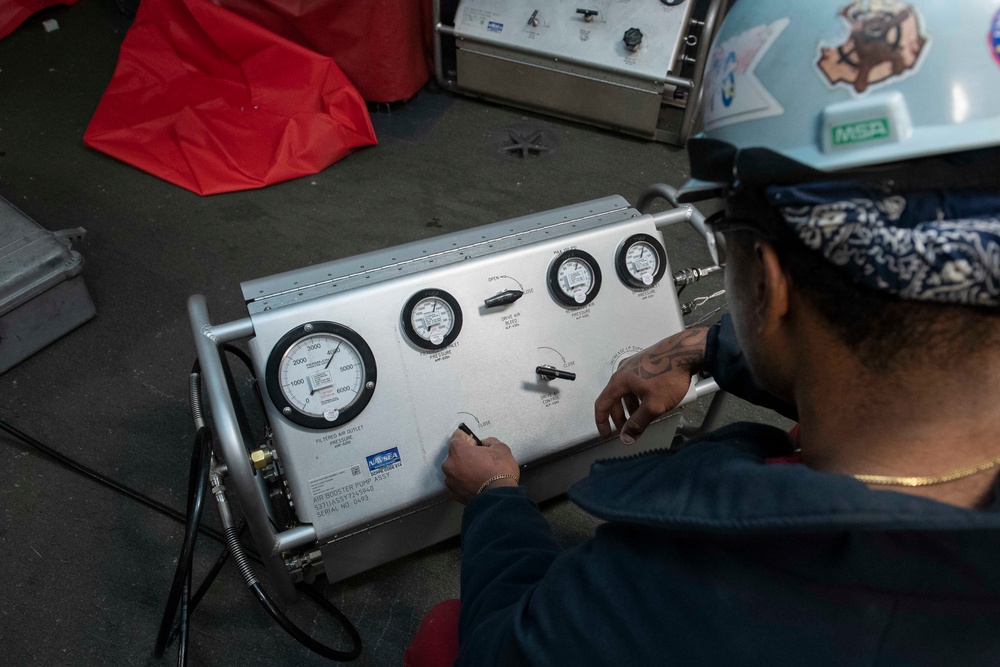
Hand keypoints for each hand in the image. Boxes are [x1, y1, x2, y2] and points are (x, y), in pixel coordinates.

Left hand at [442, 429, 519, 503]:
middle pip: (455, 454)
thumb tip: (484, 444)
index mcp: (457, 450)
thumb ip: (489, 441)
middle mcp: (449, 464)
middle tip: (479, 459)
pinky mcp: (453, 494)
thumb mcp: (500, 448)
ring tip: (478, 473)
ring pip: (455, 470)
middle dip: (465, 455)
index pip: (457, 436)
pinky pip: (457, 483)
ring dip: (463, 469)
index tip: (474, 442)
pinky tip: (475, 483)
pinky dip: (463, 482)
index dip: (467, 437)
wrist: (499, 497)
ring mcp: (450, 480)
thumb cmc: (500, 470)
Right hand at [594, 326, 709, 444]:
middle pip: (614, 398)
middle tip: (627, 429)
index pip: (602, 404)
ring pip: (626, 390)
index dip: (602, 422)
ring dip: (630, 406)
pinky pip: (635, 383)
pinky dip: (638, 396)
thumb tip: (626, 437)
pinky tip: (650, 401)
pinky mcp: (646, 362)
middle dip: (619, 417)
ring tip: (640, 417)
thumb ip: (638, 423)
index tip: (606, 433)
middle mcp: (624, 371)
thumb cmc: (669, 375)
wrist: (687, 351)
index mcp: (620, 381)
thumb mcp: (653, 405)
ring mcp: (635, 364)